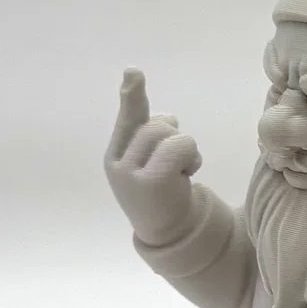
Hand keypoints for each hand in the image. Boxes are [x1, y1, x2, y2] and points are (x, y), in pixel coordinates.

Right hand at [104, 68, 202, 245]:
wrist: (173, 236)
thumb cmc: (165, 195)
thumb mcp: (152, 164)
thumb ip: (153, 138)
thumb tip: (168, 115)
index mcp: (115, 157)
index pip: (126, 120)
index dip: (132, 96)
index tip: (134, 71)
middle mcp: (118, 165)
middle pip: (155, 124)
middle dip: (174, 136)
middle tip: (178, 163)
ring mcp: (131, 174)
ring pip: (167, 132)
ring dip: (185, 148)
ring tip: (182, 171)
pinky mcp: (151, 181)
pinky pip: (179, 146)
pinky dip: (191, 157)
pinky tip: (187, 176)